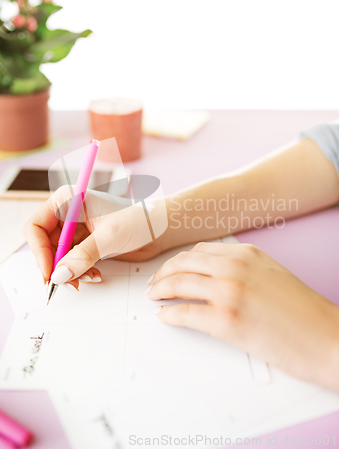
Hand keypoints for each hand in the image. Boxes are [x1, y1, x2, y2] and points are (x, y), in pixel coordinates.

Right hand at [24, 186, 167, 287]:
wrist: (160, 227)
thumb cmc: (140, 219)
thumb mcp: (110, 237)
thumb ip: (83, 255)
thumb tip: (59, 275)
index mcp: (68, 199)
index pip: (36, 226)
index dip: (39, 251)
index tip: (49, 272)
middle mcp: (67, 213)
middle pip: (44, 244)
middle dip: (55, 265)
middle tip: (67, 283)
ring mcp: (75, 230)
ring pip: (57, 257)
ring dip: (69, 272)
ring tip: (88, 278)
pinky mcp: (85, 243)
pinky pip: (71, 262)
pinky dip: (79, 272)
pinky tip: (94, 275)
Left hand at [147, 242, 338, 390]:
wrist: (326, 338)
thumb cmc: (303, 311)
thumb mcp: (271, 274)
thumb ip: (241, 268)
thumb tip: (211, 274)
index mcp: (246, 253)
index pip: (199, 251)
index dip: (178, 261)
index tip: (170, 269)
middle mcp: (235, 266)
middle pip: (183, 263)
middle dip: (163, 273)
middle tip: (155, 283)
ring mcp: (229, 291)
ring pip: (179, 283)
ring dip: (161, 290)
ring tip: (155, 296)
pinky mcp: (226, 320)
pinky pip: (184, 313)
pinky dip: (169, 314)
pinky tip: (164, 316)